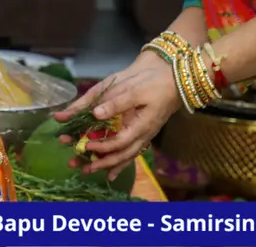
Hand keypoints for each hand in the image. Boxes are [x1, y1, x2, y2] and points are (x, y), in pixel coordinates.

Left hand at [53, 53, 178, 180]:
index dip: (102, 146)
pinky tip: (111, 174)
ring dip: (107, 164)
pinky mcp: (143, 134)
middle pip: (121, 155)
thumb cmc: (155, 84)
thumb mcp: (135, 90)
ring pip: (125, 156)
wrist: (174, 81)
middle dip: (100, 162)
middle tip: (80, 167)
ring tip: (88, 170)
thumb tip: (96, 114)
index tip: (85, 146)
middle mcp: (144, 136)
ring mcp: (144, 136)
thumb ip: (116, 104)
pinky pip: (130, 152)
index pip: (119, 142)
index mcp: (142, 126)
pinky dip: (120, 163)